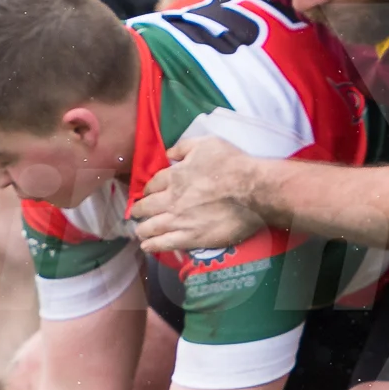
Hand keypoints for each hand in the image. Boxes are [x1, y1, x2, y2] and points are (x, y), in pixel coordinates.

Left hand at [130, 136, 269, 254]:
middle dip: (139, 211)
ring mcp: (180, 221)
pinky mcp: (191, 238)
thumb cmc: (232, 164)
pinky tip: (147, 246)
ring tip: (139, 232)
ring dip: (142, 229)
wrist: (252, 191)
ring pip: (151, 227)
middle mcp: (171, 200)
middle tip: (136, 214)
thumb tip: (169, 154)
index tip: (145, 194)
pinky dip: (153, 244)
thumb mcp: (206, 144)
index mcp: (174, 177)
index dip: (147, 190)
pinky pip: (165, 243)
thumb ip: (183, 147)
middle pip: (147, 207)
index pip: (152, 185)